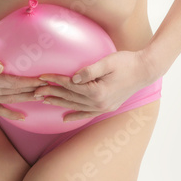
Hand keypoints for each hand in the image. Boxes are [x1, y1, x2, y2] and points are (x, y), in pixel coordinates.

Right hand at [0, 37, 47, 120]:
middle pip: (15, 93)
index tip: (45, 80)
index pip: (15, 83)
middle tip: (51, 90)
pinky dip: (10, 114)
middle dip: (34, 91)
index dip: (31, 82)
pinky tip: (23, 116)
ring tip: (44, 98)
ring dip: (27, 100)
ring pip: (10, 101)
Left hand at [33, 50, 161, 121]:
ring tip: (44, 101)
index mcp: (97, 91)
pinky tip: (65, 118)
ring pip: (75, 106)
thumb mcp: (107, 62)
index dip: (54, 80)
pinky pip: (87, 114)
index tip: (41, 76)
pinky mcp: (107, 107)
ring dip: (59, 103)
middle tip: (34, 91)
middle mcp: (98, 103)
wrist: (145, 70)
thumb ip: (89, 70)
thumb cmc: (126, 62)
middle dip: (51, 93)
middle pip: (69, 98)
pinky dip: (75, 116)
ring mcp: (103, 107)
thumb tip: (73, 78)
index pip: (69, 85)